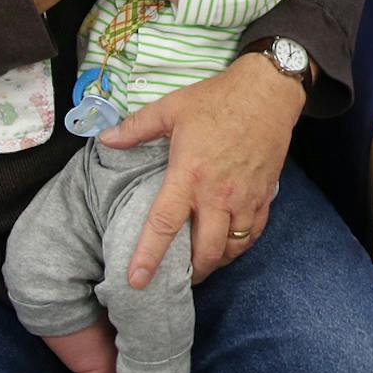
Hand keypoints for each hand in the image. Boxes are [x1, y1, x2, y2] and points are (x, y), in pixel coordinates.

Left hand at [100, 52, 305, 287]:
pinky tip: (231, 245)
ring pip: (232, 248)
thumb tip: (105, 139)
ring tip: (204, 265)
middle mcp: (218, 194)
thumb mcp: (172, 107)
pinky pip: (254, 233)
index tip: (137, 280)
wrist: (267, 92)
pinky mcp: (264, 195)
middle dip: (193, 272)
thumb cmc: (217, 99)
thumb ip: (136, 127)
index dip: (149, 256)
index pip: (164, 225)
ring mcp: (245, 198)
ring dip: (217, 262)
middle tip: (179, 277)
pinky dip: (241, 246)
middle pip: (206, 250)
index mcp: (189, 175)